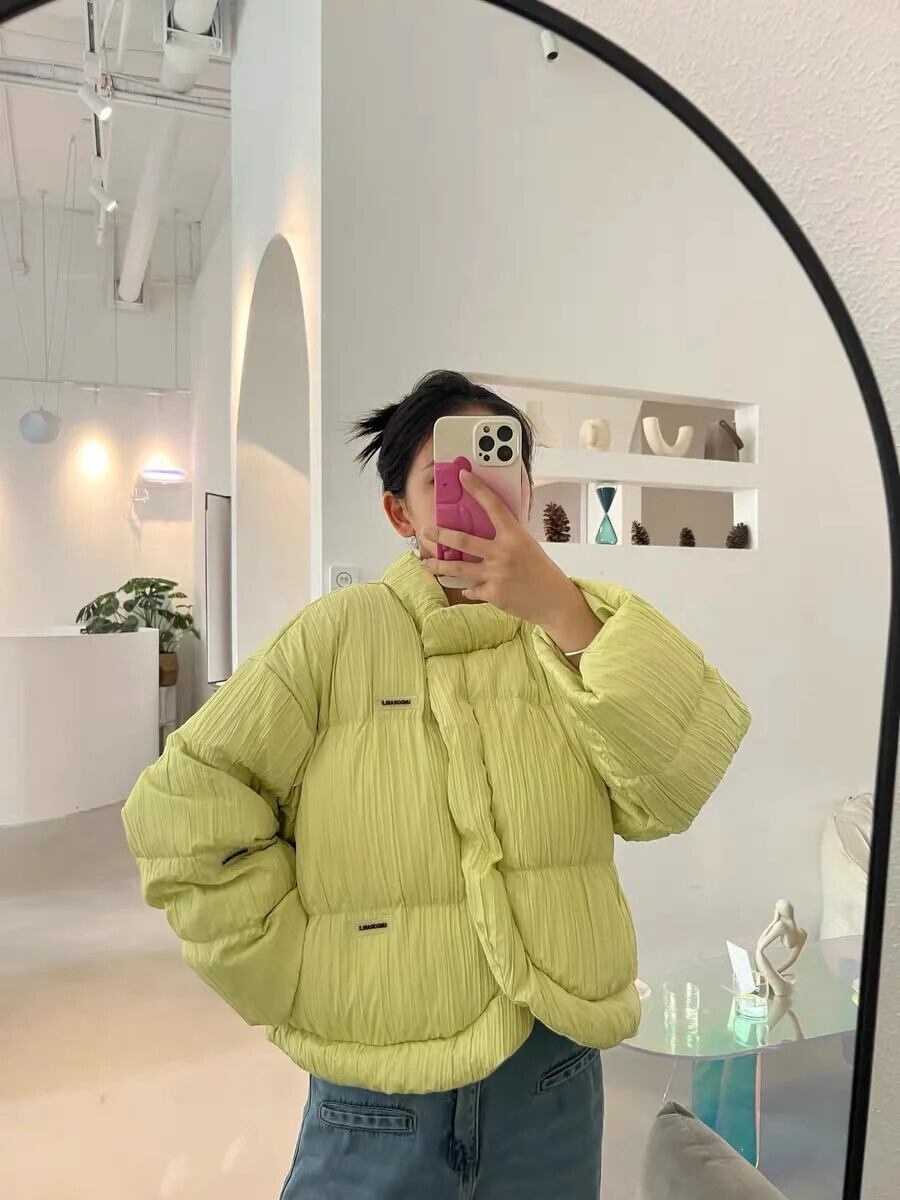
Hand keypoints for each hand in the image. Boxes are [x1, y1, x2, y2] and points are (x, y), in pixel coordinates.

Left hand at [421, 470, 601, 653]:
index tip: (463, 476)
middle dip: (441, 535)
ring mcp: (496, 574)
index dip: (477, 488)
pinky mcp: (492, 593)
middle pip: (463, 541)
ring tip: (426, 563)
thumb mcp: (527, 545)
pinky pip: (471, 588)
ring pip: (458, 568)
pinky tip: (467, 587)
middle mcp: (503, 553)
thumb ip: (507, 537)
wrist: (554, 601)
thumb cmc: (542, 570)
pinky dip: (468, 588)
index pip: (493, 505)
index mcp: (515, 535)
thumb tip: (485, 528)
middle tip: (426, 530)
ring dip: (439, 566)